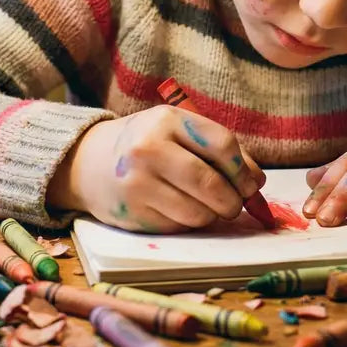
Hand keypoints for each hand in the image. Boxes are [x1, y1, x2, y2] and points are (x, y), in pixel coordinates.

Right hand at [47, 106, 264, 232]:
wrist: (89, 162)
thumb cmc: (149, 144)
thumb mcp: (179, 130)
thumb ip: (219, 149)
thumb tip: (256, 182)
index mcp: (168, 120)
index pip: (222, 145)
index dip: (244, 170)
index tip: (252, 184)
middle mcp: (150, 149)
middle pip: (210, 183)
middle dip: (233, 200)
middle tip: (237, 205)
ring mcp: (138, 183)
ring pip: (197, 212)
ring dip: (212, 215)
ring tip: (208, 206)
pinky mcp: (132, 213)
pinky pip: (179, 226)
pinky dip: (190, 223)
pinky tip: (180, 209)